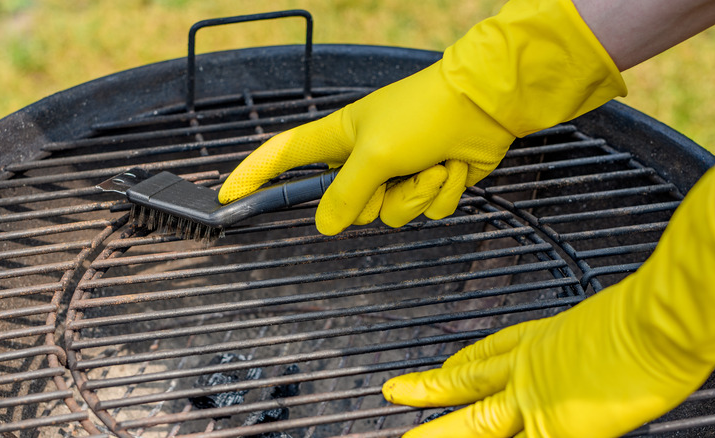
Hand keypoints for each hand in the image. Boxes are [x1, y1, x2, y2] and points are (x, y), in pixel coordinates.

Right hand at [219, 0, 625, 235]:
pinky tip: (452, 166)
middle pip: (348, 206)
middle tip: (397, 170)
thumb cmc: (425, 112)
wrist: (486, 105)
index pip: (283, 158)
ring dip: (417, 194)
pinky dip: (441, 193)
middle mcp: (363, 157)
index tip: (229, 197)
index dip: (254, 176)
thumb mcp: (375, 153)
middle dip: (379, 196)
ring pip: (391, 214)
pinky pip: (424, 211)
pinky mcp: (426, 183)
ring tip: (434, 163)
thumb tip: (325, 226)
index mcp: (339, 138)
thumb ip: (345, 194)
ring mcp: (396, 172)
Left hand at [382, 164, 714, 437]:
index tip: (444, 366)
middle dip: (428, 389)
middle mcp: (531, 367)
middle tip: (394, 391)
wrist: (659, 323)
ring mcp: (537, 399)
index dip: (462, 361)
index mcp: (544, 339)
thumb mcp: (607, 325)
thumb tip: (595, 356)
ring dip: (439, 433)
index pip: (491, 351)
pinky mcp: (553, 428)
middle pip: (467, 382)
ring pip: (474, 421)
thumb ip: (587, 346)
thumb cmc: (650, 316)